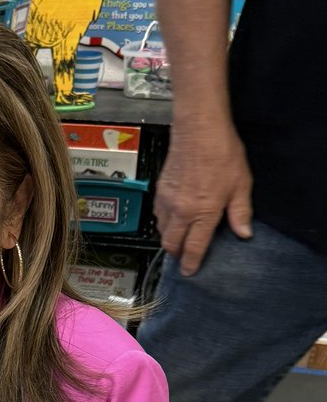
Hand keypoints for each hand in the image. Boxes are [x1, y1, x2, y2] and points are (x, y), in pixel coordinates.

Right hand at [153, 119, 252, 275]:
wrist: (198, 129)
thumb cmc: (222, 153)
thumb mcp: (241, 183)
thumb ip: (241, 212)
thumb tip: (244, 234)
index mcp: (203, 212)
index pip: (194, 247)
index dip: (191, 263)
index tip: (190, 272)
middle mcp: (181, 211)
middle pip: (171, 244)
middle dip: (177, 254)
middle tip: (184, 257)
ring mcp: (167, 202)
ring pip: (162, 231)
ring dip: (170, 238)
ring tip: (180, 237)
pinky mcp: (159, 191)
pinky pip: (158, 215)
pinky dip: (164, 221)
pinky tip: (174, 217)